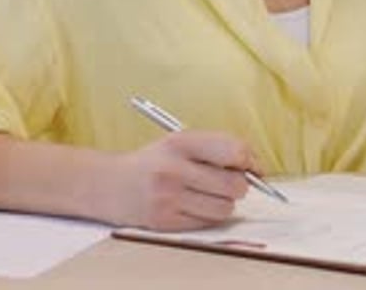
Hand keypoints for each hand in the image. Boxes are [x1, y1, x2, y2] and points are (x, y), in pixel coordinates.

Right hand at [102, 130, 260, 229]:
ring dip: (224, 203)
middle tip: (231, 182)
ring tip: (207, 194)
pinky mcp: (165, 221)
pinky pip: (207, 223)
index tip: (253, 166)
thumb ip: (215, 149)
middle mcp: (174, 168)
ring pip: (225, 207)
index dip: (250, 160)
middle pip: (234, 184)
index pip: (232, 150)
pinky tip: (193, 205)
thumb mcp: (179, 143)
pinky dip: (208, 216)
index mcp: (180, 141)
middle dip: (239, 184)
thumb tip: (255, 166)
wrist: (109, 184)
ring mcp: (169, 196)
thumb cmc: (153, 162)